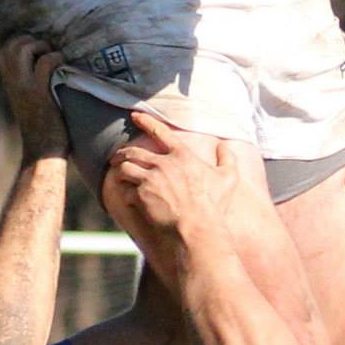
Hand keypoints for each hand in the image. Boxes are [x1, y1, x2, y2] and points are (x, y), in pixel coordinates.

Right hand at [0, 35, 68, 160]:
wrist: (42, 151)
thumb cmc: (41, 127)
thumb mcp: (28, 100)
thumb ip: (28, 81)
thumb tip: (43, 61)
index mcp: (8, 82)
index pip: (5, 49)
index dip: (21, 42)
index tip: (38, 49)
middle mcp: (12, 81)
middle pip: (11, 44)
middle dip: (31, 40)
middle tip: (47, 52)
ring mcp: (24, 86)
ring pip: (23, 48)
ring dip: (42, 46)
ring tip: (54, 57)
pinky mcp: (39, 92)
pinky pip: (46, 62)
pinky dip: (56, 58)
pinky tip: (64, 65)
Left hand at [108, 111, 238, 235]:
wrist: (197, 227)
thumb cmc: (213, 205)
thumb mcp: (228, 178)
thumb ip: (228, 159)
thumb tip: (225, 146)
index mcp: (182, 155)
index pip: (160, 131)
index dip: (146, 121)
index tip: (134, 116)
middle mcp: (163, 163)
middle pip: (134, 151)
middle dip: (122, 153)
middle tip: (116, 156)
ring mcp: (150, 179)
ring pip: (125, 168)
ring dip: (121, 171)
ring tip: (120, 175)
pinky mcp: (141, 195)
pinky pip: (126, 190)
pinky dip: (126, 193)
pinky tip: (128, 197)